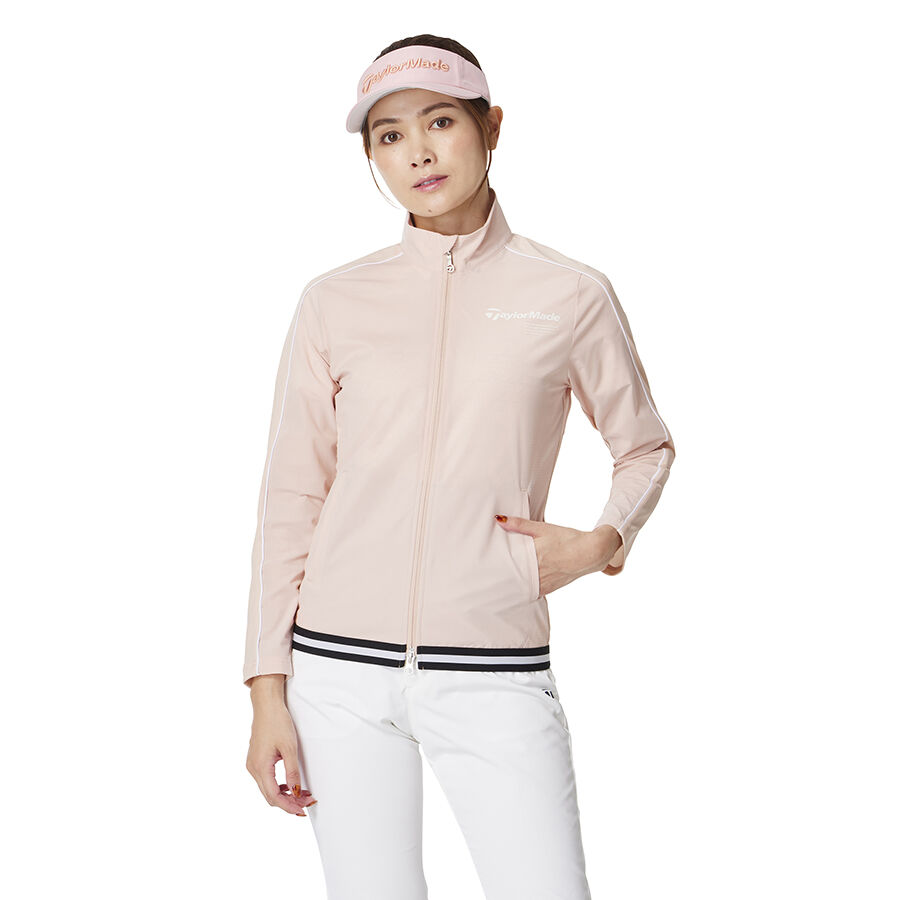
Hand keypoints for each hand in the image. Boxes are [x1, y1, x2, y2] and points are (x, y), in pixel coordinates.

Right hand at [246, 688, 317, 816]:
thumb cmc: (277, 722)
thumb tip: (296, 792)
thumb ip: (292, 771)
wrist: (266, 705)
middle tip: (306, 803)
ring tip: (302, 795)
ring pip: (268, 789)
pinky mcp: (256, 760)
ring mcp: (253, 764)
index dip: (289, 806)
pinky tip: (291, 785)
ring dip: (285, 794)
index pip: (274, 796)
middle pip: (270, 796)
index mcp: (260, 767)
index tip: (302, 810)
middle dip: (289, 802)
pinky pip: (266, 780)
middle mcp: (253, 768)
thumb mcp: (289, 747)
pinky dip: (279, 785)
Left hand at [494, 514, 623, 593]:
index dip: (495, 571)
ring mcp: (544, 584)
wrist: (591, 553)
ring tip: (498, 584)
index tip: (483, 572)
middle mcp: (538, 574)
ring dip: (512, 585)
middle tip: (485, 580)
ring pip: (522, 588)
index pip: (508, 567)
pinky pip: (533, 592)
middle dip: (500, 579)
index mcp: (534, 557)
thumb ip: (520, 525)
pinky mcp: (549, 589)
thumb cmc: (566, 538)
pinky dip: (525, 589)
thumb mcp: (543, 528)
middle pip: (513, 580)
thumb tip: (499, 519)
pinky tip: (518, 587)